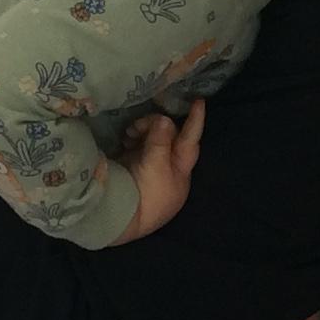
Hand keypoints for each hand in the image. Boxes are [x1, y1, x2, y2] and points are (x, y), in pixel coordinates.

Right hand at [115, 99, 204, 242]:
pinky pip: (136, 147)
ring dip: (141, 132)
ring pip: (151, 140)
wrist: (120, 218)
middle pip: (168, 137)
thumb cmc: (146, 193)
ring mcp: (149, 169)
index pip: (191, 140)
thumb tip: (164, 119)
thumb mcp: (156, 164)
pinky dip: (132, 140)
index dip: (195, 121)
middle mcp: (167, 168)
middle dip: (155, 125)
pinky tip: (124, 141)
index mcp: (181, 170)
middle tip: (137, 126)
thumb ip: (161, 139)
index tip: (199, 101)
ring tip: (128, 134)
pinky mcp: (131, 170)